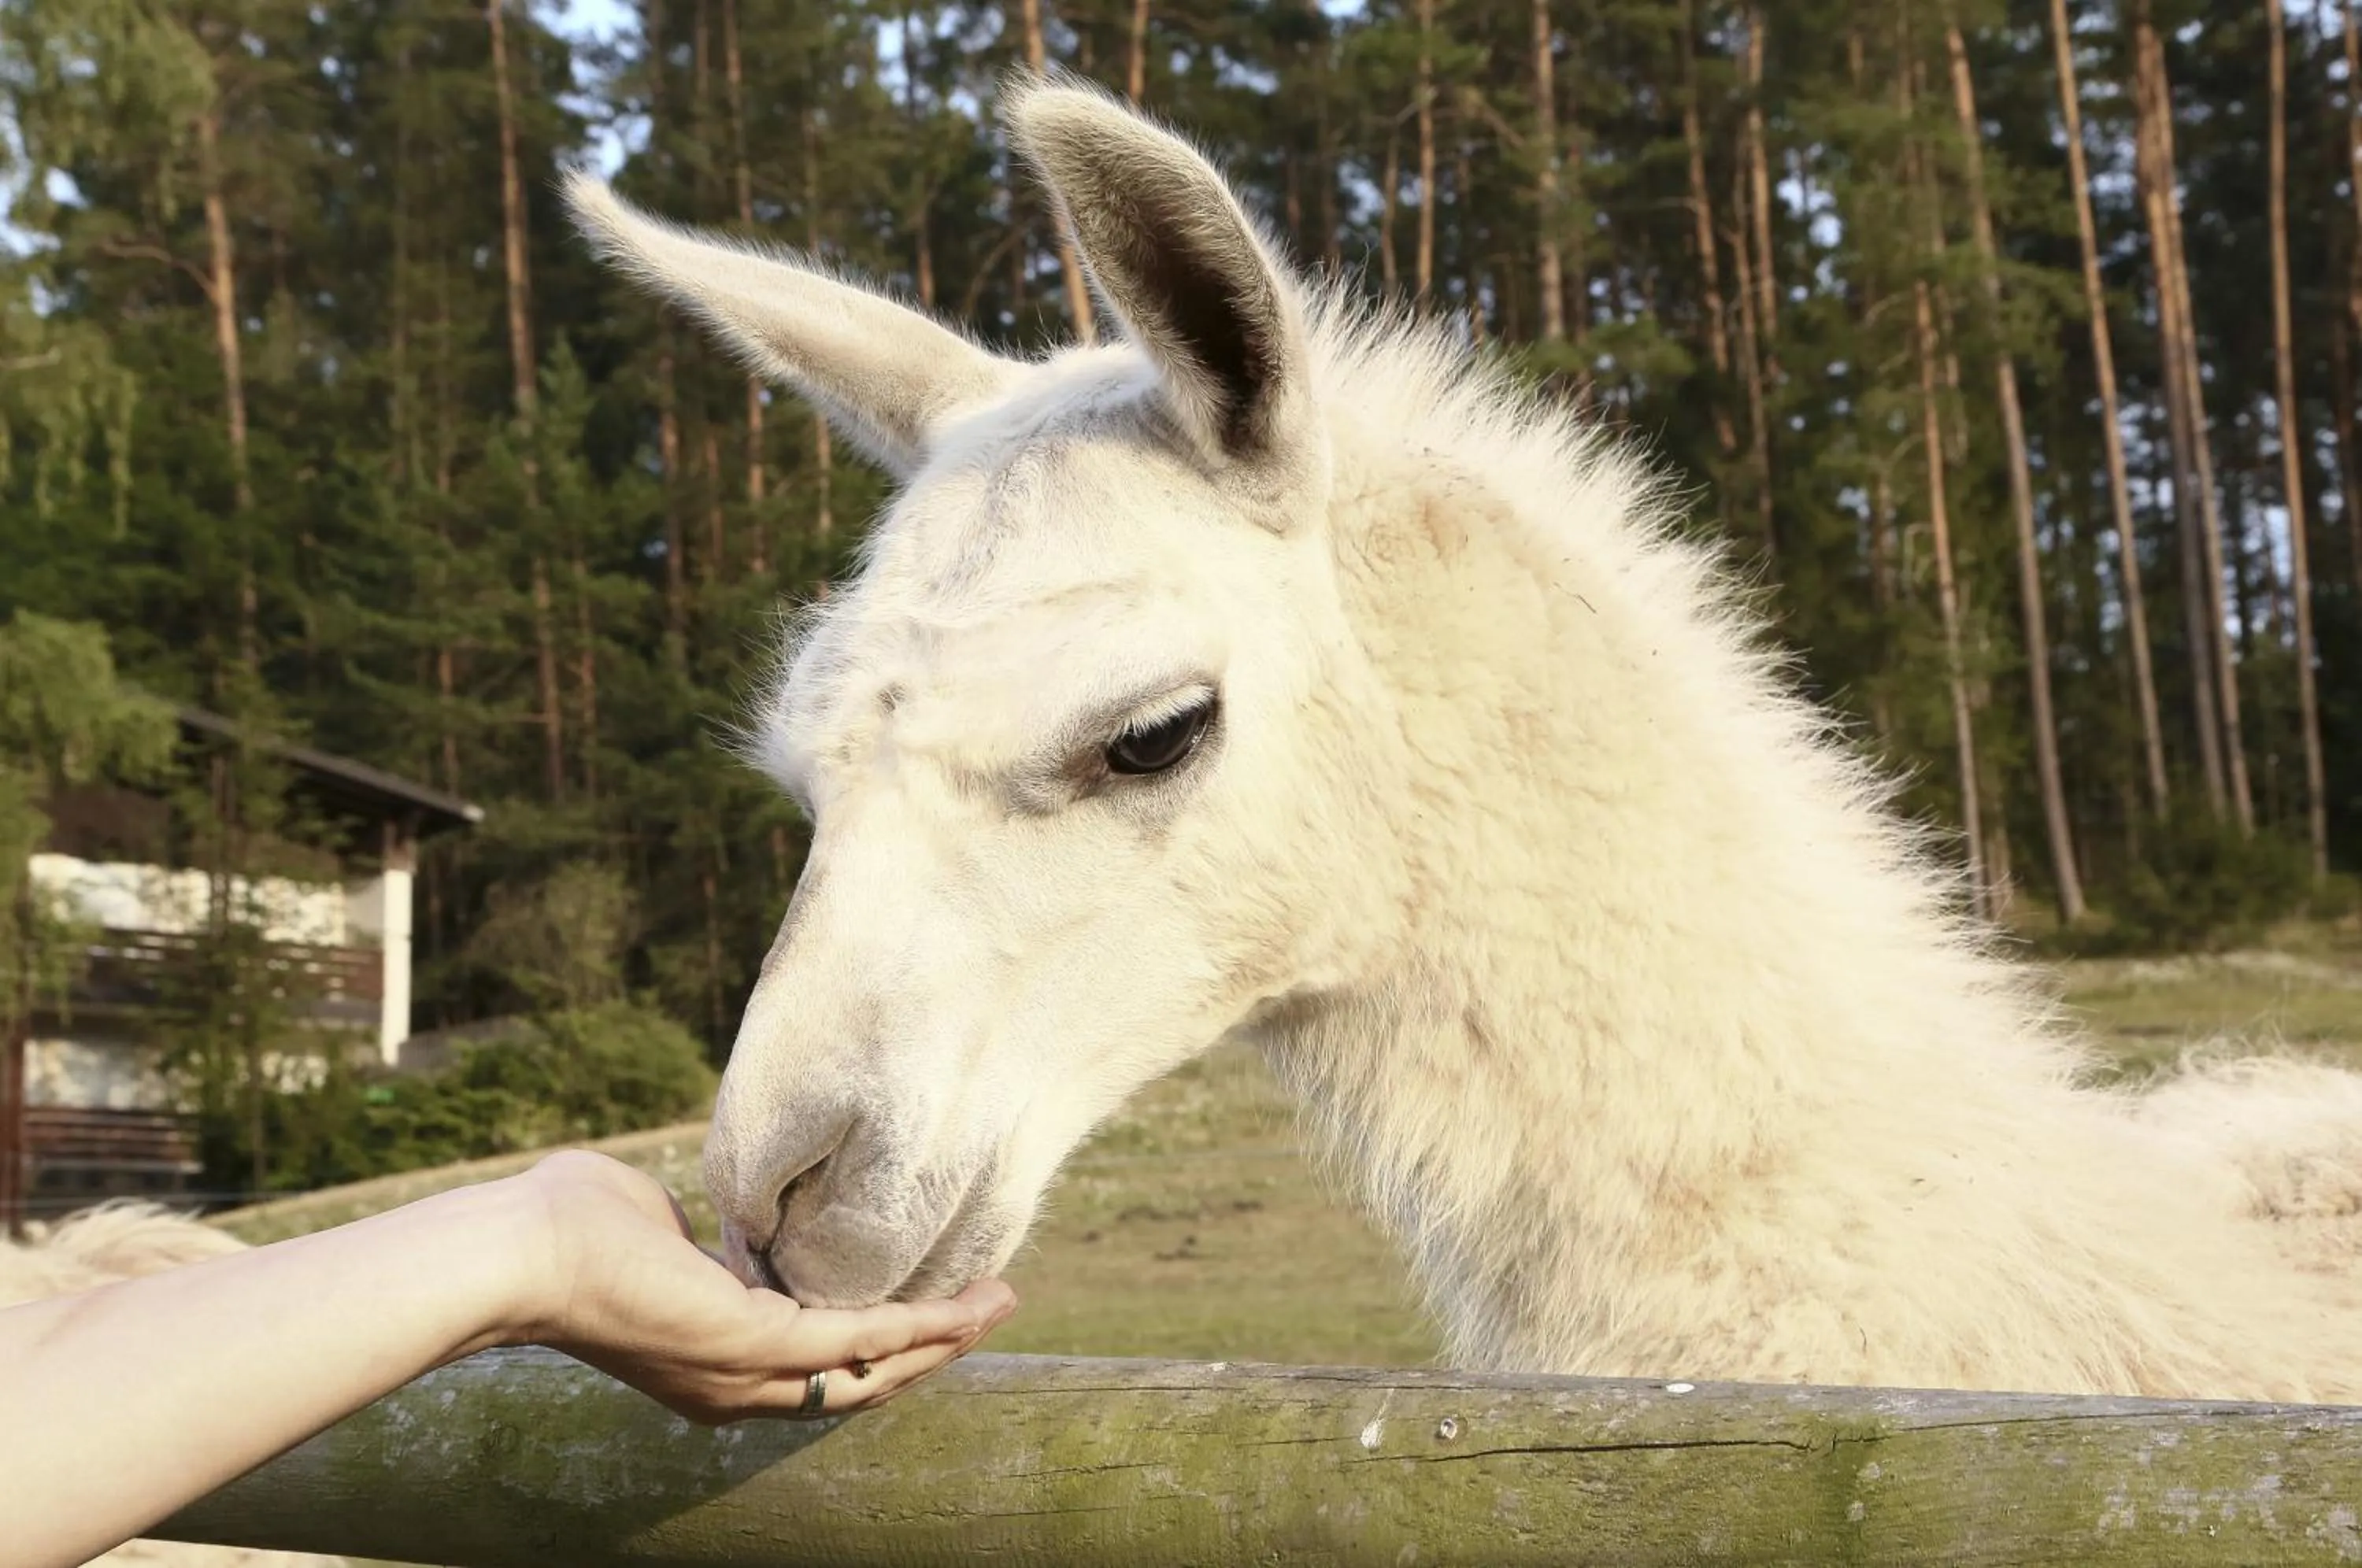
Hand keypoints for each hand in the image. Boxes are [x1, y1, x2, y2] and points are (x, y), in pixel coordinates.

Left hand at [501, 1150, 1015, 1424]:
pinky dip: (916, 1325)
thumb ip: (700, 1237)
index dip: (876, 1342)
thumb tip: (711, 1229)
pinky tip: (961, 1305)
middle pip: (857, 1382)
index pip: (812, 1364)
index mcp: (710, 1362)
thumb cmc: (567, 1227)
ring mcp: (744, 1376)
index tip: (929, 1309)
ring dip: (941, 1339)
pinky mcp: (753, 1347)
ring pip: (869, 1371)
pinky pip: (857, 1339)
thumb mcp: (658, 1228)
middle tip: (989, 1311)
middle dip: (930, 1350)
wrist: (518, 1252)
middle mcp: (733, 1388)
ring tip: (998, 1303)